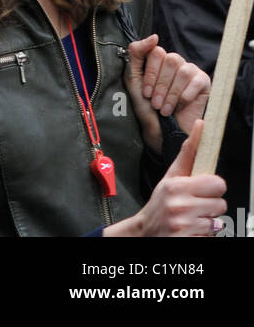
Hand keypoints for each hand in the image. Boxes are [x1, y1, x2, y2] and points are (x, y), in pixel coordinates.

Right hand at [106, 122, 225, 236]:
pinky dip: (203, 234)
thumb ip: (188, 152)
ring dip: (208, 221)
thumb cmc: (160, 201)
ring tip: (193, 217)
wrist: (145, 231)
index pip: (218, 184)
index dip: (213, 187)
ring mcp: (184, 226)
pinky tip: (191, 229)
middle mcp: (180, 206)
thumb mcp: (171, 175)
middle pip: (221, 204)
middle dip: (212, 205)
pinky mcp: (187, 240)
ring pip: (217, 222)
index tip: (204, 188)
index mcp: (177, 186)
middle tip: (198, 204)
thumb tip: (200, 125)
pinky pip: (210, 237)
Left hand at [125, 34, 210, 151]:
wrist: (163, 133)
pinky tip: (180, 106)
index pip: (156, 52)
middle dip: (161, 86)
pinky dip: (186, 96)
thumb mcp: (134, 80)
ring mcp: (190, 71)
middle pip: (171, 60)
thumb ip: (136, 54)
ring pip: (183, 71)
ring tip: (165, 109)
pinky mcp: (204, 83)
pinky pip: (197, 81)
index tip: (147, 93)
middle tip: (156, 104)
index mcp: (158, 60)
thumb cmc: (147, 108)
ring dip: (172, 94)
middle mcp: (175, 62)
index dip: (151, 73)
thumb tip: (154, 36)